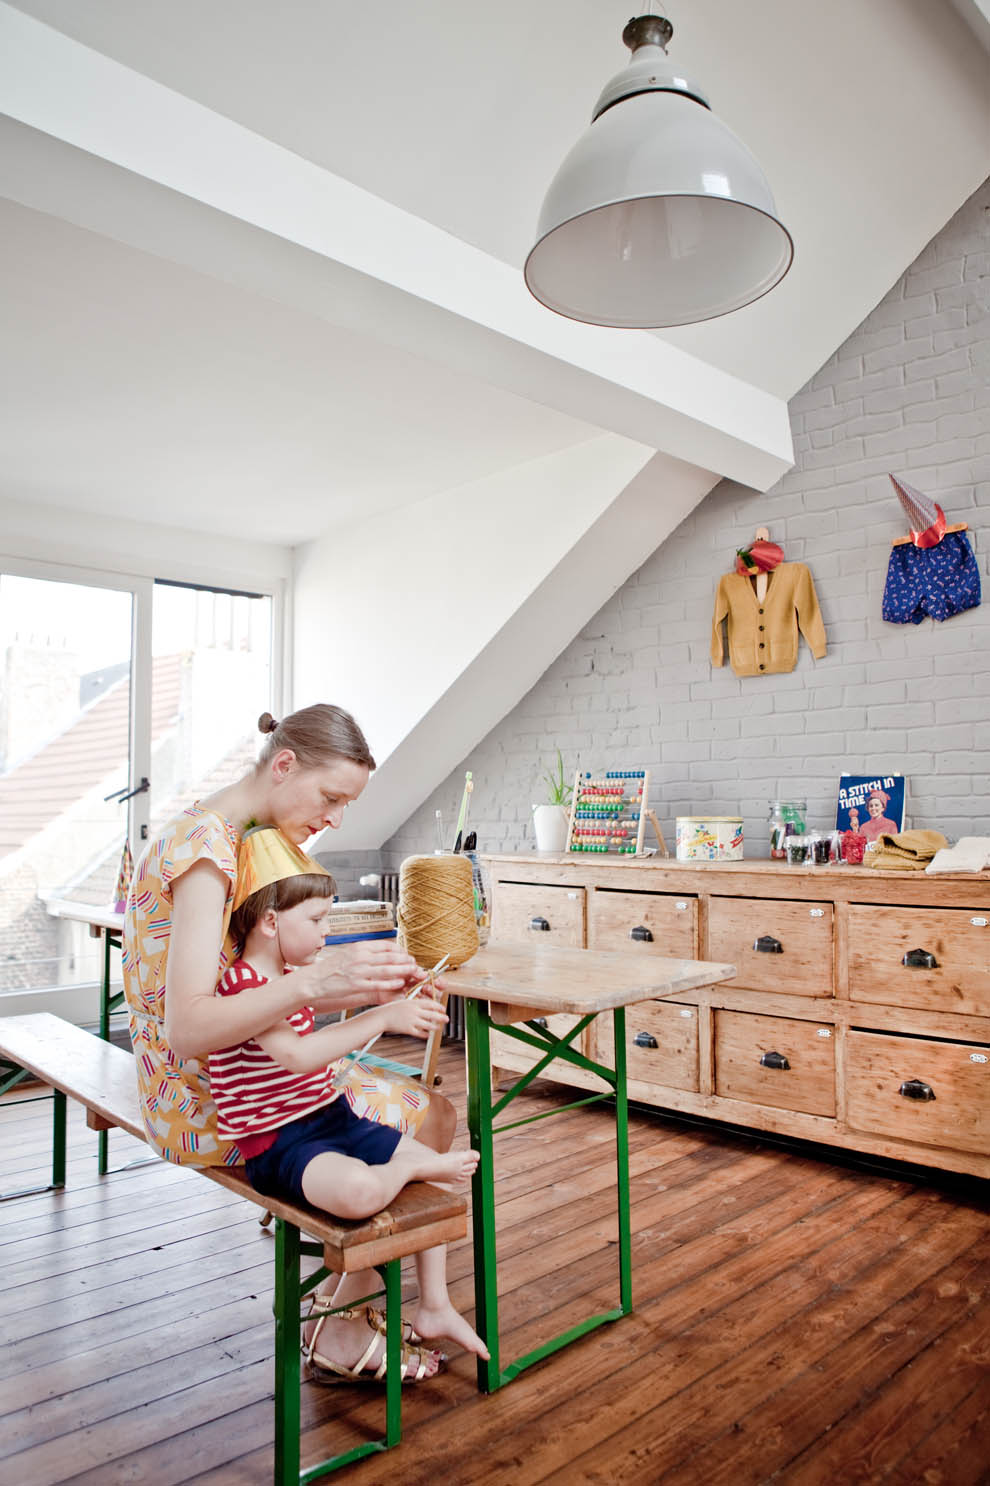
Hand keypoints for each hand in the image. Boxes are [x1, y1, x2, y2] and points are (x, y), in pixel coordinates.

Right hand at [306, 940, 420, 1010]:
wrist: (314, 980)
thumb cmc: (331, 967)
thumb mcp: (348, 952)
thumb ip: (364, 952)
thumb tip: (381, 952)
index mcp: (359, 947)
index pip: (386, 946)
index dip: (400, 951)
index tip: (406, 955)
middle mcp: (360, 957)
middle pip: (390, 957)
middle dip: (405, 960)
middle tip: (414, 963)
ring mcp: (359, 971)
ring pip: (387, 970)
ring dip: (402, 970)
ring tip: (412, 972)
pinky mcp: (357, 985)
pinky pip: (378, 984)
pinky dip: (391, 983)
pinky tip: (400, 983)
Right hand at [383, 997, 447, 1039]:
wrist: (382, 1017)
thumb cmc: (392, 1009)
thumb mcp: (405, 1002)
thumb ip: (416, 1005)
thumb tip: (428, 1008)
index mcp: (414, 1003)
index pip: (430, 1004)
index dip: (439, 1007)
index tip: (443, 1009)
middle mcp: (414, 1011)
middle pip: (432, 1014)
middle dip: (441, 1017)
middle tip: (447, 1019)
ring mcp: (412, 1021)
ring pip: (428, 1025)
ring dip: (435, 1026)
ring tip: (438, 1027)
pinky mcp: (408, 1029)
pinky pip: (420, 1033)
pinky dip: (425, 1034)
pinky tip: (428, 1034)